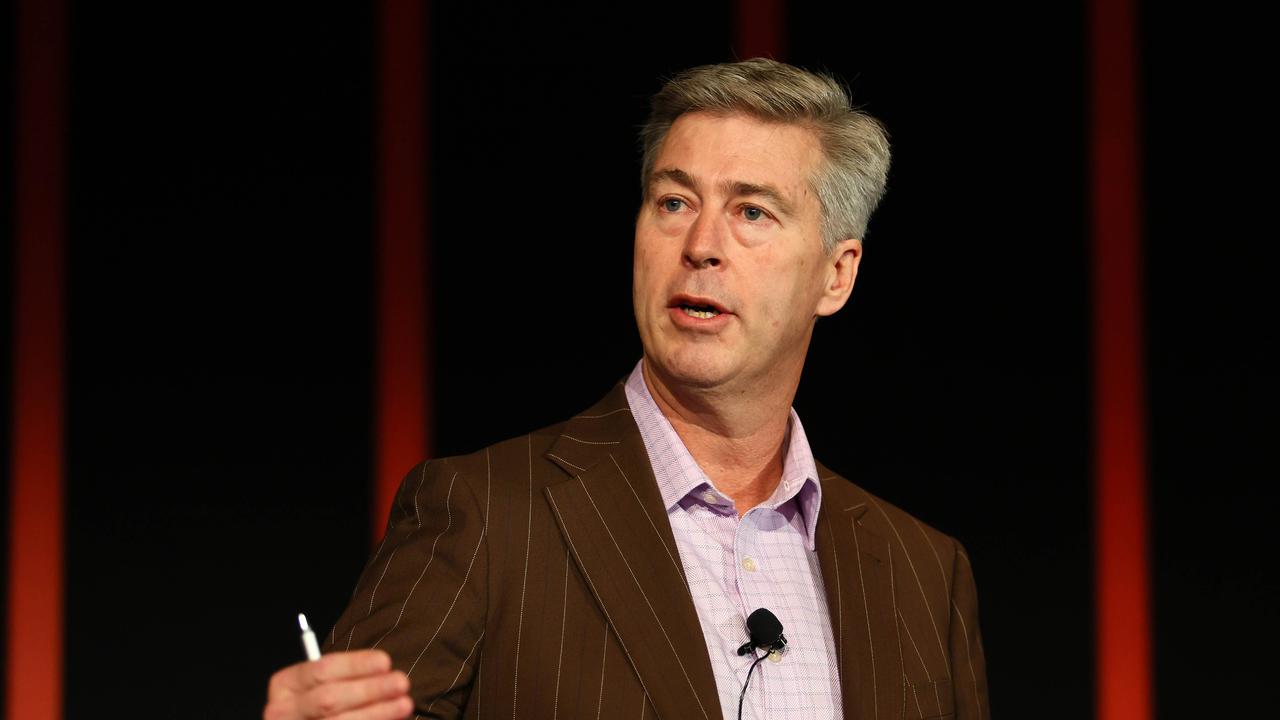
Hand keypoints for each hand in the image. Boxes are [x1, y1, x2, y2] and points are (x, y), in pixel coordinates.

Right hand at [264, 649, 412, 719]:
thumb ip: (347, 678)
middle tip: (402, 682)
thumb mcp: (321, 685)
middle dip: (370, 690)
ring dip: (377, 713)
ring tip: (405, 705)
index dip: (356, 664)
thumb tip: (385, 673)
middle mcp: (282, 712)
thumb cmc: (318, 706)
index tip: (386, 661)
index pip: (322, 669)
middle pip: (330, 698)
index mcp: (285, 685)